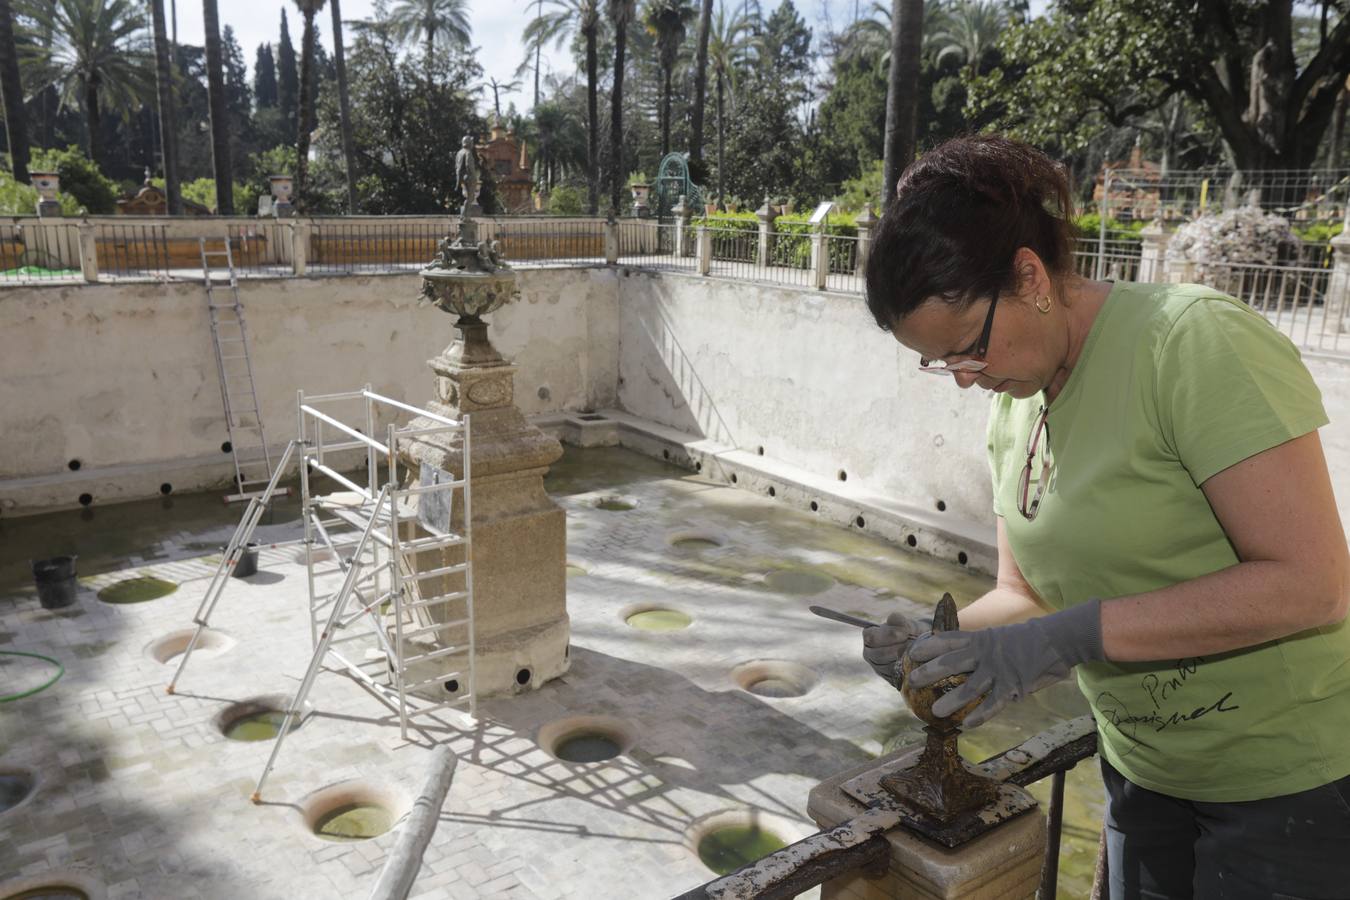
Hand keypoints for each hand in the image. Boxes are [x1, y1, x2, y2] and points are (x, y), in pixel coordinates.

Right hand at [862, 611, 922, 687]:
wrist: (928, 647)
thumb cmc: (915, 632)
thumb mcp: (909, 625)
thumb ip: (901, 622)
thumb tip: (893, 618)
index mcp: (870, 637)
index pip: (871, 637)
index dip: (888, 634)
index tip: (905, 632)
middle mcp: (870, 654)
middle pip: (878, 654)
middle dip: (898, 649)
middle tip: (912, 644)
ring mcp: (880, 669)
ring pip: (888, 667)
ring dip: (903, 659)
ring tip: (916, 653)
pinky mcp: (892, 681)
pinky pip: (898, 678)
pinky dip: (909, 670)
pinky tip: (917, 663)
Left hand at [906, 599, 1103, 727]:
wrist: (1058, 639)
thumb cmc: (1027, 639)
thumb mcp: (999, 636)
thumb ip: (981, 647)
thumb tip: (957, 655)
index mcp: (981, 639)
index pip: (949, 641)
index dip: (929, 646)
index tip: (911, 653)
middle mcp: (986, 654)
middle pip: (952, 662)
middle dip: (930, 672)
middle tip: (912, 682)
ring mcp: (999, 670)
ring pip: (970, 687)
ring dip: (952, 700)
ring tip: (935, 712)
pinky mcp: (1014, 685)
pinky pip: (994, 703)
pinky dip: (981, 714)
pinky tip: (968, 725)